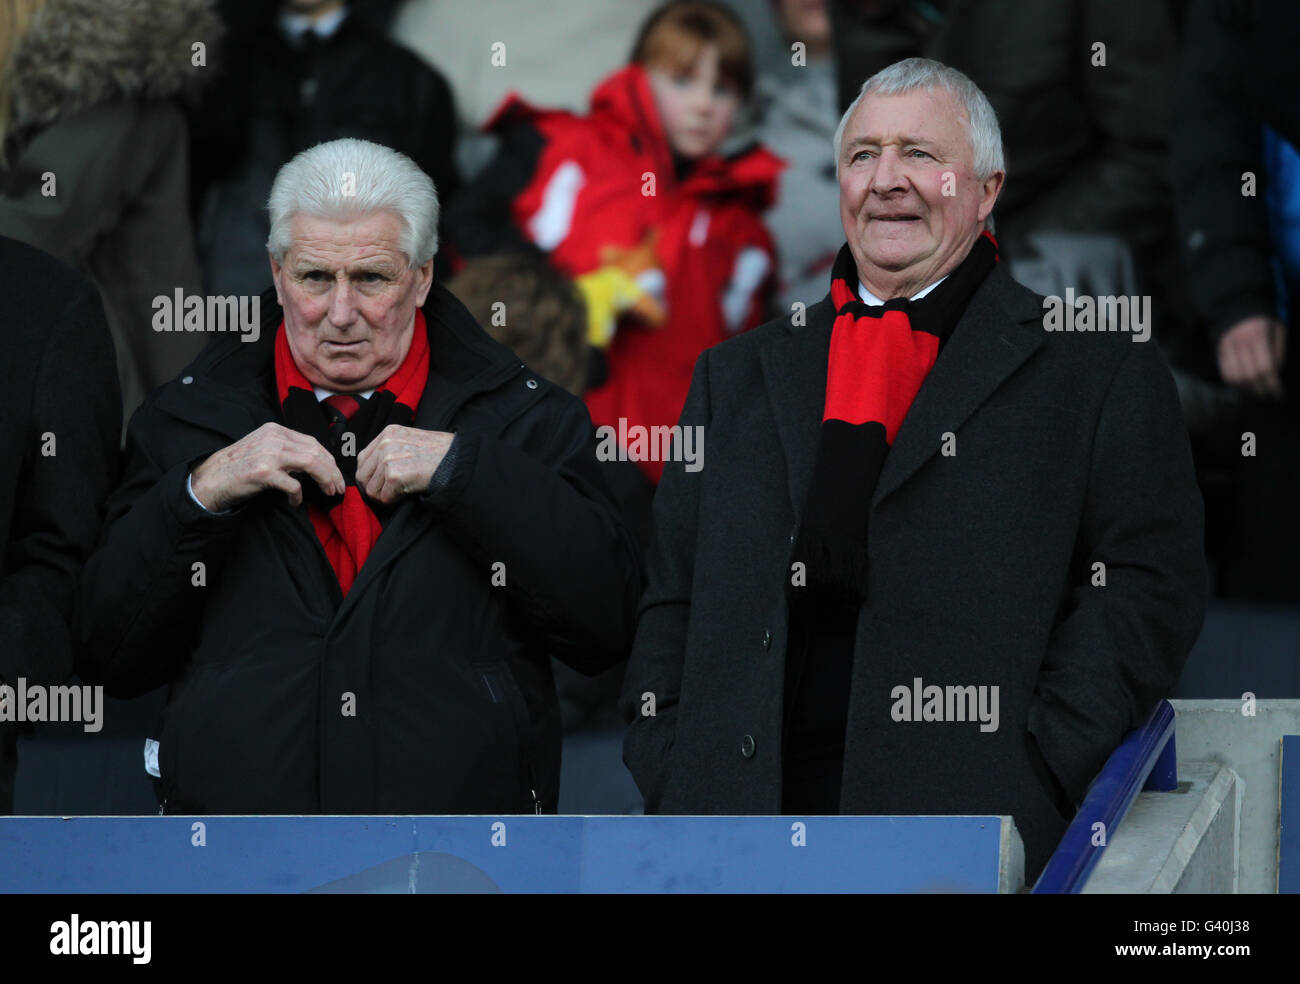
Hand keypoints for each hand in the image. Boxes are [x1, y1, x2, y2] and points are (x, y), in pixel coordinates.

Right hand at [190, 422, 343, 511]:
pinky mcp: (263, 472)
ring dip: (325, 480)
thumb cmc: (240, 466)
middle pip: (316, 452)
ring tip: (329, 493)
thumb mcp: (264, 448)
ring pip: (311, 463)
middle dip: (332, 472)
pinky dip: (298, 495)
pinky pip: (293, 484)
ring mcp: (269, 454)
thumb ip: (287, 450)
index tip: (336, 475)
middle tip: (338, 488)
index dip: (329, 460)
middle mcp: (274, 438)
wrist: (211, 478)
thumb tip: (317, 462)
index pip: (313, 443)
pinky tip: (296, 502)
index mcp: (276, 430)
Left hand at [355, 425, 454, 505]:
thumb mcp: (412, 440)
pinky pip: (384, 497)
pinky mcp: (394, 475)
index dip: (370, 475)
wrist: (457, 461)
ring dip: (385, 495)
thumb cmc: (440, 454)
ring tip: (402, 491)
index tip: (381, 483)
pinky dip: (394, 500)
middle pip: (363, 475)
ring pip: (372, 490)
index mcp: (388, 433)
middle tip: (390, 493)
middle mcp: (385, 443)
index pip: (362, 459)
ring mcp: (388, 459)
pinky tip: (407, 493)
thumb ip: (391, 448)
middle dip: (374, 488)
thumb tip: (374, 469)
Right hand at [1217, 315, 1286, 398]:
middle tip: (1269, 397)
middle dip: (1261, 391)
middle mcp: (1240, 341)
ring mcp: (1226, 347)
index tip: (1279, 395)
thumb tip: (1275, 376)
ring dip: (1247, 390)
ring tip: (1257, 393)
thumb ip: (1278, 352)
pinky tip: (1245, 386)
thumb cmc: (1263, 322)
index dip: (1272, 385)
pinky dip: (1235, 384)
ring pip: (1235, 378)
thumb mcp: (1278, 330)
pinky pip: (1225, 374)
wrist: (1237, 309)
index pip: (1265, 367)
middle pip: (1249, 375)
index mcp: (1258, 334)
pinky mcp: (1218, 352)